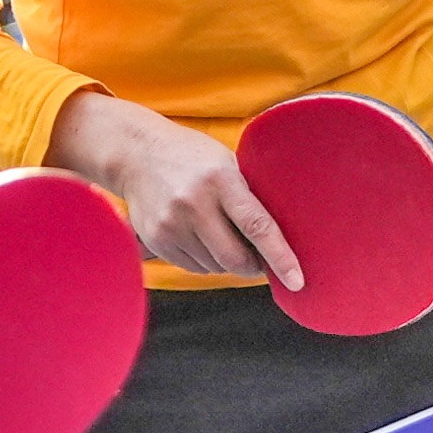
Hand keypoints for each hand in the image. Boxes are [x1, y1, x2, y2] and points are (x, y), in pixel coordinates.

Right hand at [46, 91, 299, 287]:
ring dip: (225, 260)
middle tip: (258, 258)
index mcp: (221, 180)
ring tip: (218, 232)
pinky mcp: (156, 238)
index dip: (280, 257)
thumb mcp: (226, 164)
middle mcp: (194, 203)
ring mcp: (172, 223)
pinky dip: (204, 260)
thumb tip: (279, 240)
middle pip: (234, 258)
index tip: (296, 280)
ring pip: (214, 266)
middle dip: (252, 266)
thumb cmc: (193, 158)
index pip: (257, 226)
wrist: (136, 152)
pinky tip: (199, 235)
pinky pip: (192, 267)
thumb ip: (248, 198)